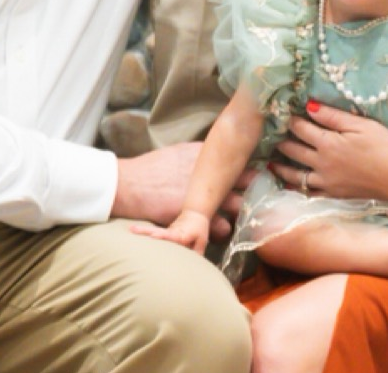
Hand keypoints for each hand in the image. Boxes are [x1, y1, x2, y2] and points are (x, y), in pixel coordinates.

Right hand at [112, 143, 242, 241]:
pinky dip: (222, 232)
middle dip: (253, 188)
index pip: (239, 158)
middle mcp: (212, 171)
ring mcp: (207, 193)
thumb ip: (197, 157)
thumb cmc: (150, 168)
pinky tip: (220, 233)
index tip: (254, 175)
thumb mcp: (178, 153)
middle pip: (248, 180)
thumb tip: (209, 160)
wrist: (130, 184)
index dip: (247, 168)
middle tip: (257, 196)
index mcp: (206, 153)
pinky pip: (221, 227)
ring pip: (239, 205)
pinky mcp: (198, 215)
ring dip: (240, 213)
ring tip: (241, 218)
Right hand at [131, 209, 210, 253]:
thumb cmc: (199, 230)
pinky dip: (144, 232)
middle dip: (147, 232)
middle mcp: (172, 231)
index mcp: (182, 234)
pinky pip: (154, 232)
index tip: (153, 236)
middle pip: (159, 232)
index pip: (172, 236)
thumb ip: (196, 254)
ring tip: (130, 229)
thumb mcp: (202, 242)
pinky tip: (133, 231)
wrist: (196, 213)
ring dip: (142, 231)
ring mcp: (168, 230)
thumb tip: (191, 269)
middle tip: (134, 230)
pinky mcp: (165, 231)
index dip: (163, 236)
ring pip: (154, 231)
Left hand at [273, 101, 387, 199]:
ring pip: (296, 174)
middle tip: (271, 135)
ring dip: (281, 166)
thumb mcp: (360, 124)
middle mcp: (322, 164)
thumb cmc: (383, 146)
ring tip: (270, 161)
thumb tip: (309, 106)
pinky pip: (309, 192)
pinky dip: (296, 187)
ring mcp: (326, 182)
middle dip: (281, 141)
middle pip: (294, 150)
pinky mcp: (334, 194)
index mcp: (328, 143)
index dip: (291, 120)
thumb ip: (332, 116)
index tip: (282, 113)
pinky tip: (289, 184)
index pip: (301, 129)